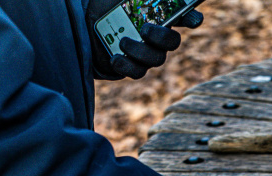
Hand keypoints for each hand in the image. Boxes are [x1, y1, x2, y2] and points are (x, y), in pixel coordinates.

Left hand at [86, 1, 203, 79]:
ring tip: (123, 41)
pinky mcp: (131, 67)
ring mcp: (145, 53)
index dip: (192, 18)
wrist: (78, 26)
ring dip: (140, 51)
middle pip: (172, 43)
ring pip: (156, 60)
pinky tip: (115, 58)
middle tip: (145, 30)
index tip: (193, 20)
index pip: (183, 16)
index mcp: (158, 15)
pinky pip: (137, 72)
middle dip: (162, 38)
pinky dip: (127, 66)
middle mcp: (156, 35)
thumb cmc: (101, 5)